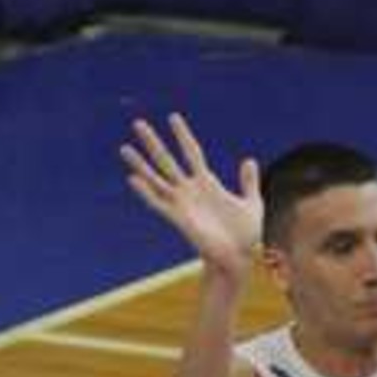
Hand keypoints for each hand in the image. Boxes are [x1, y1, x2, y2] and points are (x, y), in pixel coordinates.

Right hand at [121, 112, 260, 281]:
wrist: (240, 259)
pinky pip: (159, 203)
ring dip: (140, 164)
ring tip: (124, 148)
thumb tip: (248, 160)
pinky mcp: (179, 219)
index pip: (191, 153)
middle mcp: (190, 190)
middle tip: (138, 123)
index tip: (173, 117)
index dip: (182, 135)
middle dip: (153, 142)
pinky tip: (133, 179)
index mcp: (207, 184)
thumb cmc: (246, 236)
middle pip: (167, 160)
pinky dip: (146, 192)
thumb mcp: (252, 204)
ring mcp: (183, 204)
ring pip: (157, 178)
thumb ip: (248, 182)